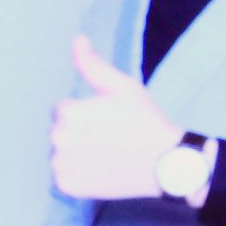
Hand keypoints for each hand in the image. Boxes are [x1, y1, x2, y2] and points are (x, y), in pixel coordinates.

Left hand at [50, 36, 183, 200]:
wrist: (166, 164)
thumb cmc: (146, 121)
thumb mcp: (123, 87)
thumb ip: (92, 64)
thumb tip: (78, 39)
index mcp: (68, 113)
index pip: (63, 111)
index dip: (88, 114)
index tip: (111, 122)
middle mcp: (58, 139)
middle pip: (60, 132)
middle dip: (79, 133)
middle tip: (110, 140)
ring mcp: (61, 165)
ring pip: (61, 154)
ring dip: (77, 154)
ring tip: (107, 156)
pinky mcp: (67, 186)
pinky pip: (64, 176)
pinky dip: (79, 175)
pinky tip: (102, 171)